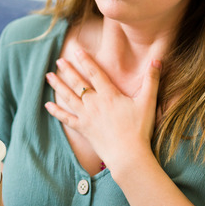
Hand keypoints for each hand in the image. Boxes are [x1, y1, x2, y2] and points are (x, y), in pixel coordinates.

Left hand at [44, 49, 161, 173]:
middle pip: (78, 83)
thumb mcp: (148, 102)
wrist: (128, 155)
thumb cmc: (139, 129)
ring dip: (58, 86)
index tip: (77, 50)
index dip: (86, 60)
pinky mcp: (83, 129)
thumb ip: (152, 80)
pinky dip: (56, 112)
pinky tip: (47, 105)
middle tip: (59, 60)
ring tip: (49, 76)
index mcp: (109, 95)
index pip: (95, 73)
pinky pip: (66, 119)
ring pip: (68, 97)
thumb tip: (157, 60)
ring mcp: (87, 116)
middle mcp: (95, 103)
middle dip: (68, 70)